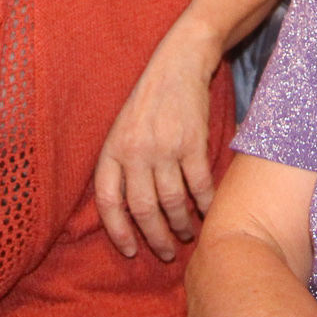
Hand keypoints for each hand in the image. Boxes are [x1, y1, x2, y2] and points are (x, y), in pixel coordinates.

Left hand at [93, 20, 220, 261]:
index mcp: (113, 150)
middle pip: (142, 209)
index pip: (108, 201)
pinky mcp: (192, 142)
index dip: (118, 232)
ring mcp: (164, 147)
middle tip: (166, 252)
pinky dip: (205, 203)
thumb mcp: (121, 130)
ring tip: (187, 234)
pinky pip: (198, 185)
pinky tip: (208, 211)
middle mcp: (135, 151)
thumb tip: (127, 213)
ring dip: (181, 225)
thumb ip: (121, 166)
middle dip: (155, 238)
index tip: (130, 251)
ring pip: (172, 202)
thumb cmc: (148, 102)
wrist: (178, 64)